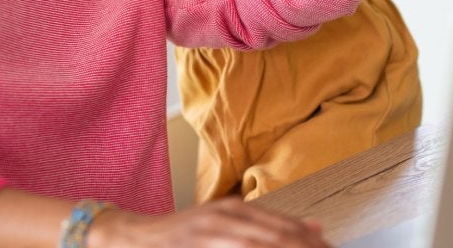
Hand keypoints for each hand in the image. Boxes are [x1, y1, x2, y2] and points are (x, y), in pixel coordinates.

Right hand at [91, 197, 330, 247]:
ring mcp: (211, 232)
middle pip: (278, 235)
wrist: (136, 238)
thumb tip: (315, 227)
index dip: (311, 241)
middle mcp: (226, 216)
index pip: (286, 226)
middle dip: (305, 247)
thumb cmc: (183, 237)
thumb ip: (267, 225)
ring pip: (259, 243)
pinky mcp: (198, 244)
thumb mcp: (226, 223)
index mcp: (236, 208)